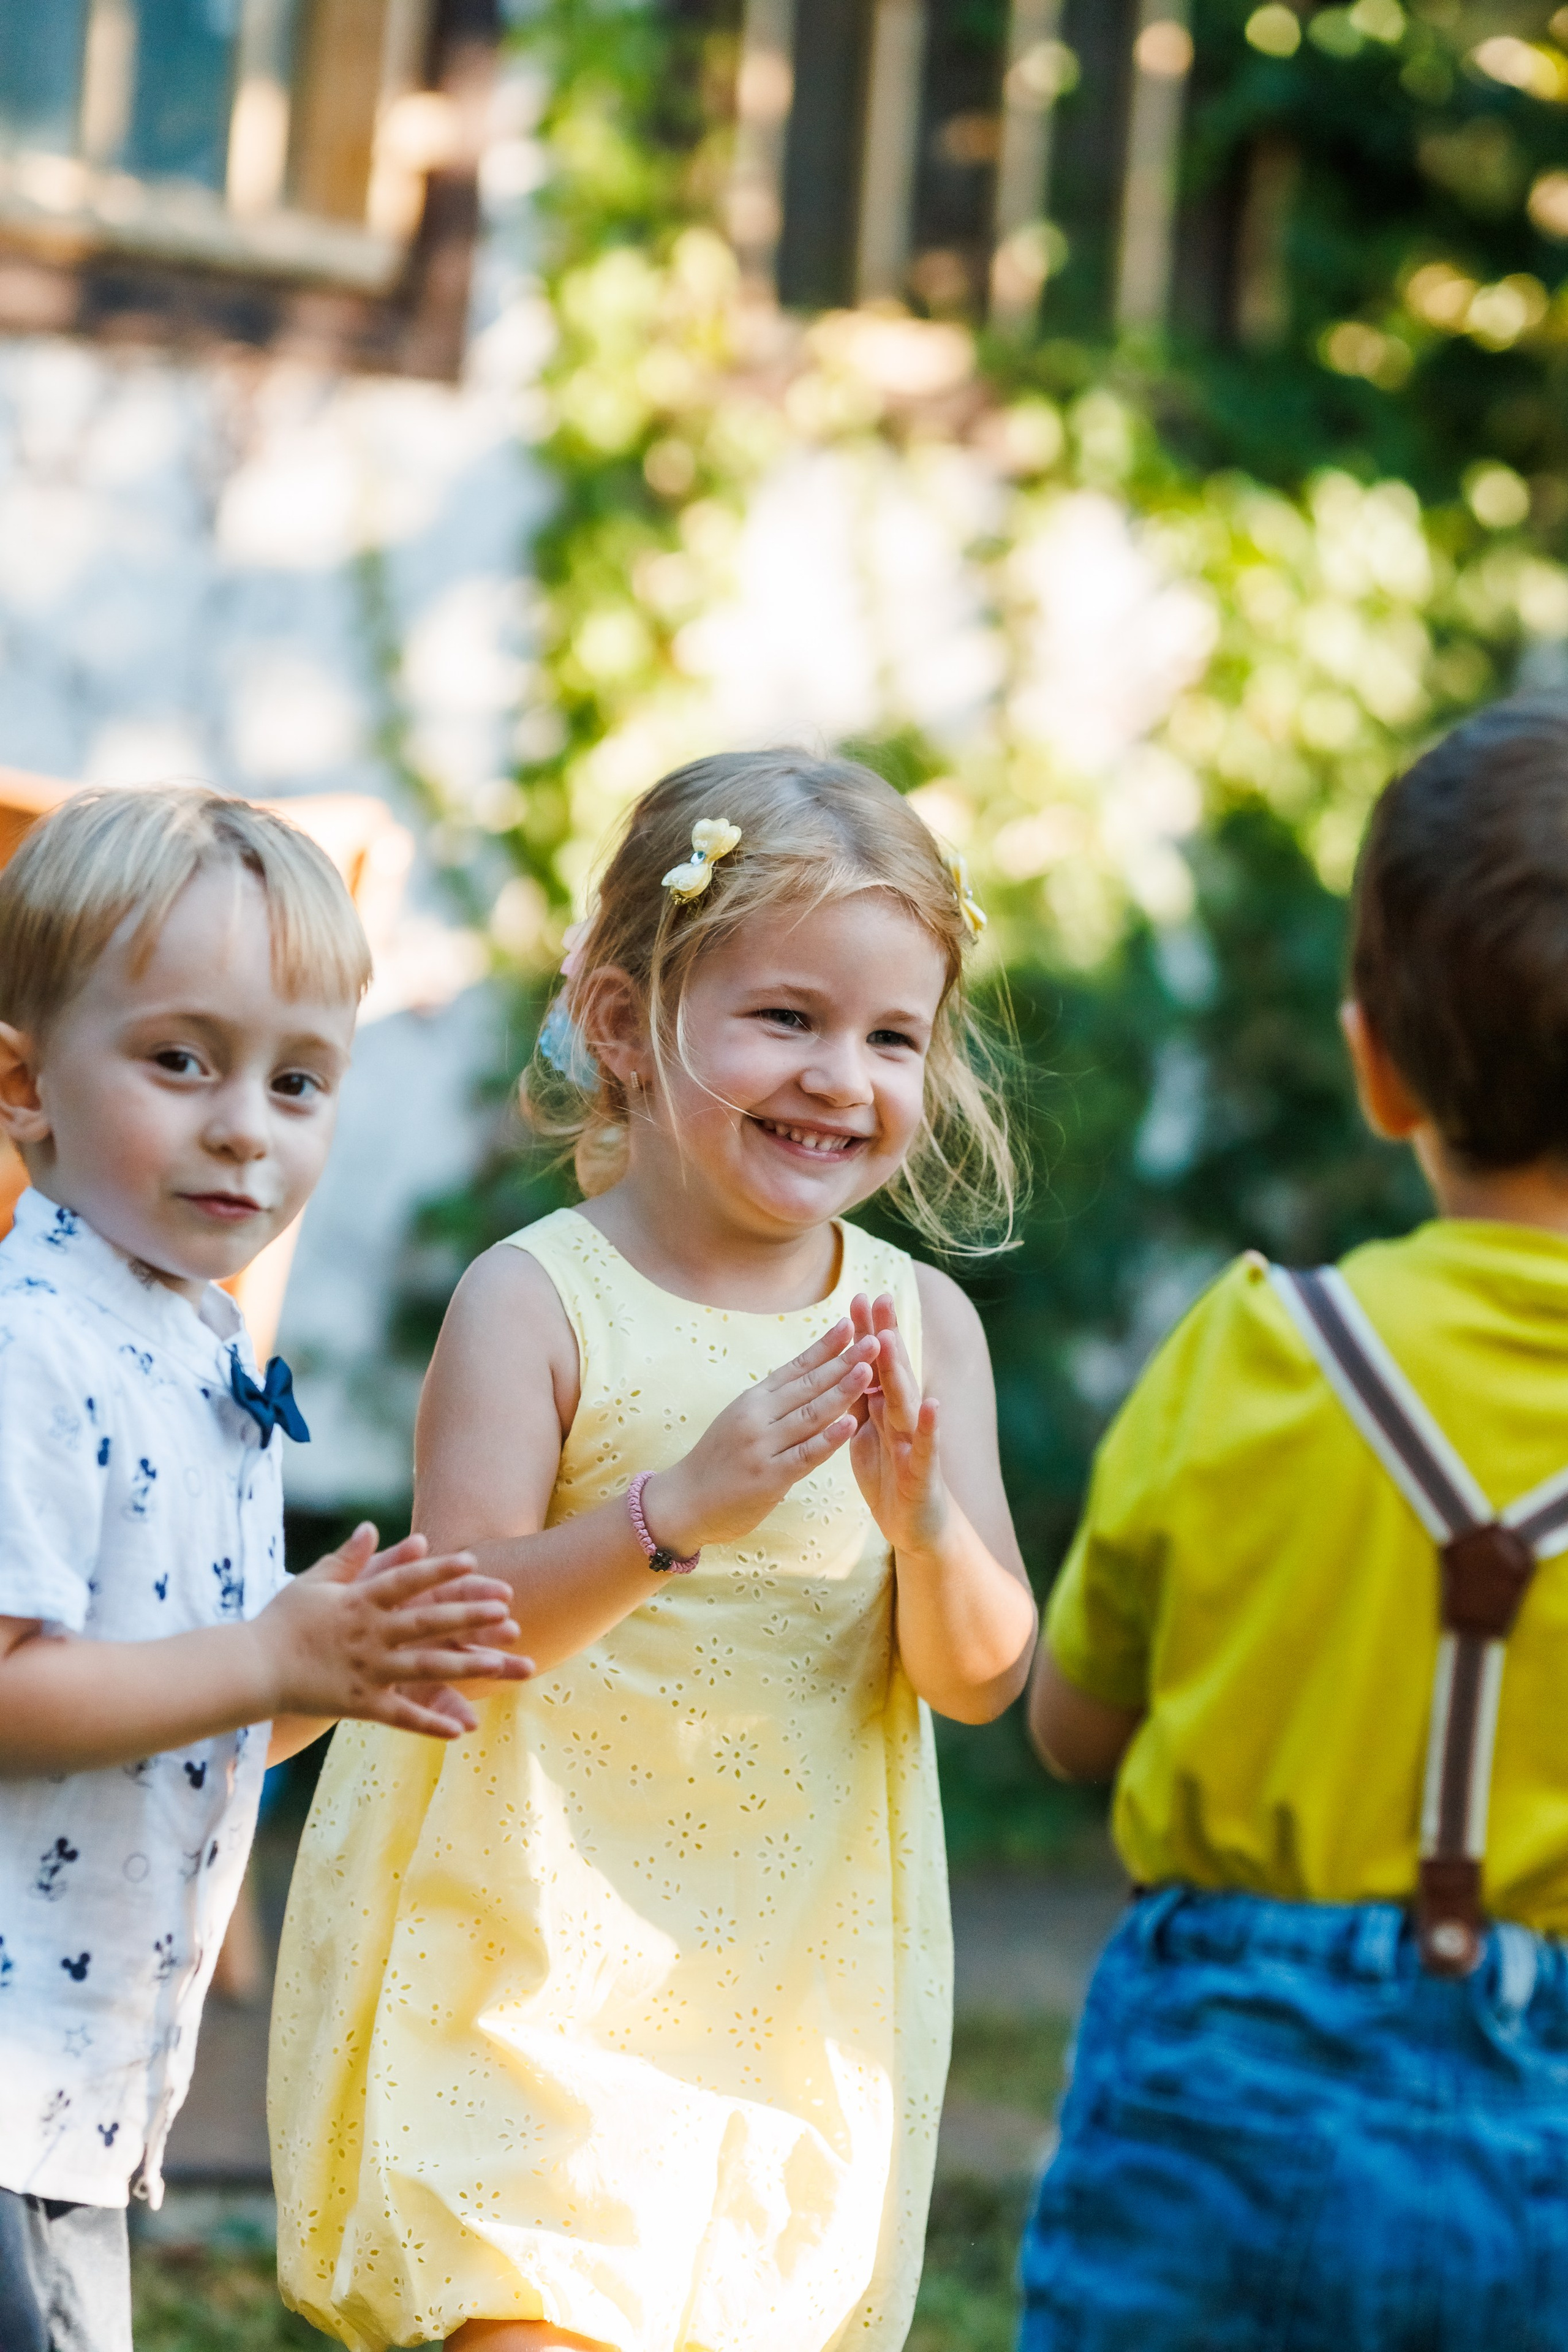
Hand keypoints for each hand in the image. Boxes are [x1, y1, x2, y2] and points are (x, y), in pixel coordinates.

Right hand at [251, 1523, 533, 1739]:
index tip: (473, 1562)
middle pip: (428, 1623)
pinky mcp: (360, 1703)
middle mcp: (370, 1634)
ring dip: (467, 1666)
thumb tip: (373, 1527)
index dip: (440, 1571)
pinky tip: (461, 1729)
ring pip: (426, 1668)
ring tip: (502, 1665)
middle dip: (470, 1617)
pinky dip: (430, 1722)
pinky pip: (401, 1715)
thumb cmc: (280, 1622)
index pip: (406, 1582)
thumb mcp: (313, 1581)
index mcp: (359, 1602)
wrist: (250, 1669)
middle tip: (507, 1612)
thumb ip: (348, 1558)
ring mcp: (367, 1670)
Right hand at [643, 1319, 878, 1553]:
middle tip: (875, 1338)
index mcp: (753, 1400)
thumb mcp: (741, 1420)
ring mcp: (763, 1446)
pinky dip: (829, 1438)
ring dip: (842, 1391)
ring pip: (810, 1414)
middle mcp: (757, 1416)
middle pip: (809, 1384)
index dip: (825, 1346)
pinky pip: (805, 1454)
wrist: (682, 1502)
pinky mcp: (769, 1477)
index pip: (796, 1367)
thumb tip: (809, 1378)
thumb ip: (773, 1403)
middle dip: (844, 1361)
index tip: (850, 1324)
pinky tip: (850, 1423)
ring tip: (868, 1371)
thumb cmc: (717, 1461)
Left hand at [847, 1292, 948, 1556]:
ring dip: (899, 1369)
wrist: (916, 1528)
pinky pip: (926, 1446)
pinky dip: (930, 1425)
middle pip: (892, 1371)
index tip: (856, 1295)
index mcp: (883, 1409)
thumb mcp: (866, 1435)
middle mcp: (903, 1418)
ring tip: (892, 1338)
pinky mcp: (923, 1471)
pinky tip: (933, 1403)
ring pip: (906, 1401)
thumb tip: (847, 1366)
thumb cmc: (890, 1478)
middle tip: (880, 1296)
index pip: (873, 1364)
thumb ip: (859, 1402)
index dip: (865, 1332)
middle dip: (884, 1334)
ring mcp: (915, 1442)